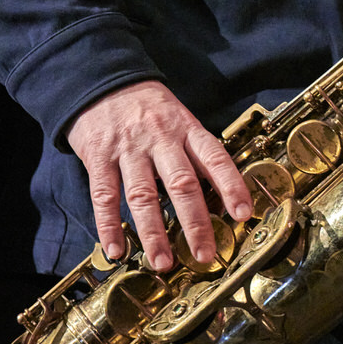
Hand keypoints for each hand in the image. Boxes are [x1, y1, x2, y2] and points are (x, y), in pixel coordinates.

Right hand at [66, 80, 253, 269]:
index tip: (243, 214)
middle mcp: (160, 139)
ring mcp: (128, 149)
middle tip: (205, 255)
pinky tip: (117, 251)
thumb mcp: (180, 119)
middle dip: (195, 223)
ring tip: (163, 263)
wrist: (103, 81)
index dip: (231, 185)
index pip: (215, 158)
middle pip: (181, 183)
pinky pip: (104, 195)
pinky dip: (110, 226)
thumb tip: (220, 193)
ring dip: (154, 233)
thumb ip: (196, 152)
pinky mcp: (99, 156)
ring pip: (143, 195)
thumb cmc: (148, 107)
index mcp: (186, 129)